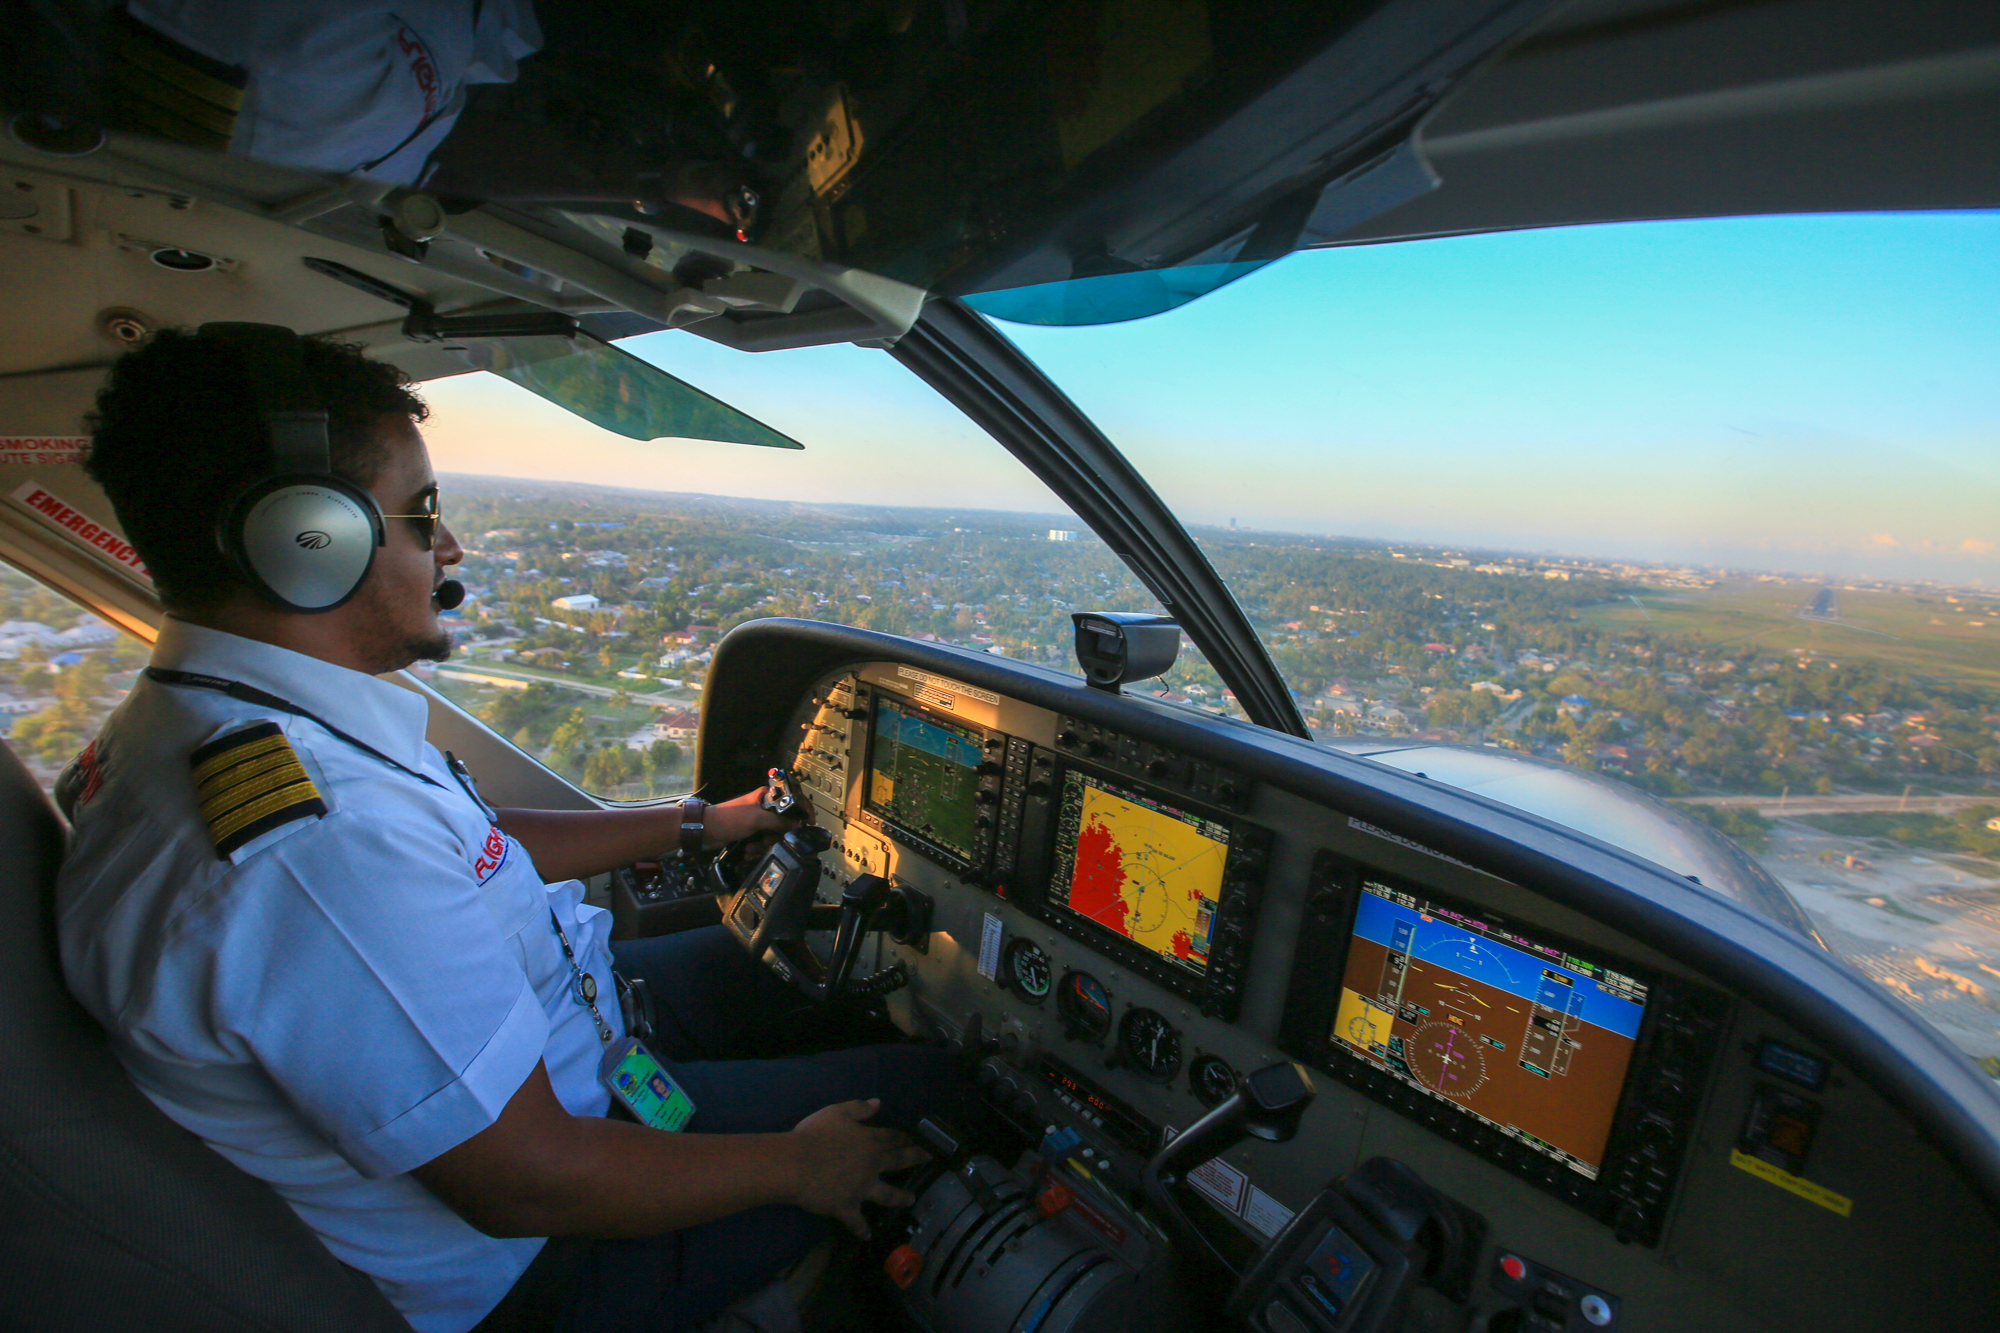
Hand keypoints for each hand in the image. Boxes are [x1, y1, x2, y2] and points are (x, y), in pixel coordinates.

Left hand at [703, 784, 813, 848]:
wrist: (707, 830)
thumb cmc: (729, 818)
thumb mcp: (757, 818)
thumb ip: (779, 821)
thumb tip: (798, 825)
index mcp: (767, 797)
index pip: (791, 801)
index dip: (802, 811)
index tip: (809, 823)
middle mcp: (765, 808)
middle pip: (784, 824)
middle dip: (776, 836)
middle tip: (768, 839)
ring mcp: (759, 822)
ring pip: (774, 836)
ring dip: (764, 844)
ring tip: (753, 845)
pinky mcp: (753, 833)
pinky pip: (764, 843)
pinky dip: (757, 848)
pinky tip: (748, 849)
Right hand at [787, 1099, 930, 1238]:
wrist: (794, 1165)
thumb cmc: (814, 1135)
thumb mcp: (836, 1112)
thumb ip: (858, 1108)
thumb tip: (878, 1103)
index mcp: (870, 1141)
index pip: (895, 1137)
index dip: (908, 1137)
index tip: (920, 1138)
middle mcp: (872, 1166)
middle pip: (899, 1162)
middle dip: (916, 1159)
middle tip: (931, 1159)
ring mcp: (862, 1189)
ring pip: (887, 1195)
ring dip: (901, 1197)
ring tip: (912, 1199)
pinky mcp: (847, 1208)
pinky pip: (857, 1222)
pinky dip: (862, 1230)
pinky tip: (867, 1237)